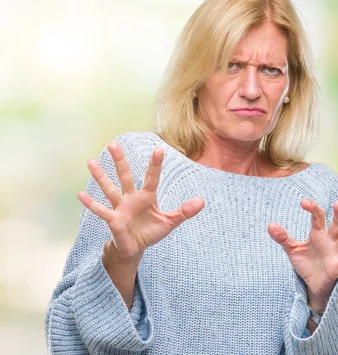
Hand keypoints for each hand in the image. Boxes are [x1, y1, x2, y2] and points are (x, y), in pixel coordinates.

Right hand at [78, 141, 204, 259]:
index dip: (155, 165)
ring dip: (101, 177)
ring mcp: (120, 208)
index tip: (159, 149)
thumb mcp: (170, 222)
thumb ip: (184, 211)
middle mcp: (132, 198)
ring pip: (110, 189)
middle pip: (125, 176)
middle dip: (120, 161)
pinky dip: (91, 204)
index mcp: (147, 197)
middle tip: (113, 143)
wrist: (136, 248)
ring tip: (91, 162)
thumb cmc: (151, 231)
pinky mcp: (113, 220)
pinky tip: (81, 194)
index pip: (152, 177)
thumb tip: (202, 201)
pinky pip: (101, 211)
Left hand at [267, 199, 337, 311]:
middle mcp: (329, 241)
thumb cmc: (307, 264)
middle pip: (335, 225)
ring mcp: (335, 253)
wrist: (312, 285)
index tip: (303, 202)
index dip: (312, 209)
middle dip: (337, 215)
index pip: (318, 218)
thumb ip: (283, 238)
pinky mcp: (336, 267)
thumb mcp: (292, 250)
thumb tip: (270, 225)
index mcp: (318, 234)